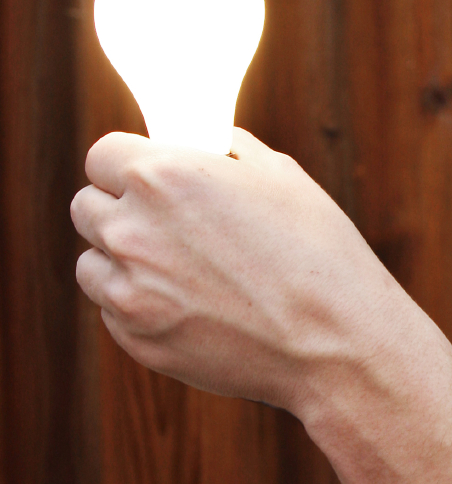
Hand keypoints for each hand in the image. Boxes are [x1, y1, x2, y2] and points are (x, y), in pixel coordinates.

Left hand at [71, 127, 402, 416]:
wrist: (333, 341)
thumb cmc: (317, 251)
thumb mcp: (280, 176)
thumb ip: (228, 152)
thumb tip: (209, 143)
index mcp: (163, 176)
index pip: (101, 155)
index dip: (127, 163)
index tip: (145, 175)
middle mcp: (132, 229)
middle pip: (86, 206)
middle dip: (118, 207)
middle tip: (163, 221)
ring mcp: (127, 290)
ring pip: (92, 262)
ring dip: (120, 259)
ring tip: (179, 267)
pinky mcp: (134, 338)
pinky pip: (113, 309)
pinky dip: (139, 303)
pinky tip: (192, 304)